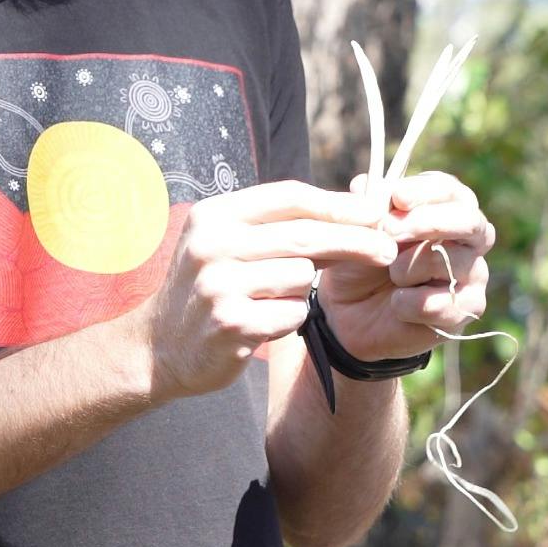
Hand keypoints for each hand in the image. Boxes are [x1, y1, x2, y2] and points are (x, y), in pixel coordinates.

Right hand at [143, 181, 396, 401]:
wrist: (159, 348)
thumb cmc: (210, 290)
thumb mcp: (229, 246)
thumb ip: (279, 228)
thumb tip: (354, 211)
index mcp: (215, 215)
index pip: (289, 198)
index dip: (337, 204)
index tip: (374, 211)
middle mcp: (212, 244)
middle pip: (305, 235)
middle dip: (354, 241)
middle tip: (388, 250)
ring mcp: (218, 284)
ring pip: (302, 276)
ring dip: (301, 291)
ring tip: (270, 300)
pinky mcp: (230, 323)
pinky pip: (292, 314)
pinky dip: (290, 319)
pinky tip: (265, 323)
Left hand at [314, 171, 496, 360]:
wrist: (349, 314)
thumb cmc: (361, 262)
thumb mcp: (358, 230)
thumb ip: (367, 205)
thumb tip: (365, 184)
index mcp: (446, 210)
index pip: (451, 191)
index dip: (426, 191)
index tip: (397, 196)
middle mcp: (468, 240)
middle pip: (469, 221)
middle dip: (429, 222)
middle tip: (390, 230)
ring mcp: (472, 275)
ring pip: (453, 262)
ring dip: (410, 267)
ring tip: (391, 275)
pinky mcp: (466, 310)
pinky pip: (445, 303)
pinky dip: (411, 303)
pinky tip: (396, 304)